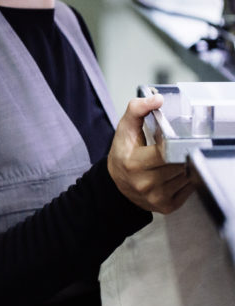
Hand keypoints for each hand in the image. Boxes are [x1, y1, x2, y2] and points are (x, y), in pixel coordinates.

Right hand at [108, 95, 193, 213]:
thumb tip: (156, 99)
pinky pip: (189, 188)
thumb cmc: (122, 155)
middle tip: (170, 151)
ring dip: (183, 165)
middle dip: (179, 154)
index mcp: (133, 163)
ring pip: (186, 175)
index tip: (170, 140)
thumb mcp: (124, 130)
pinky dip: (185, 179)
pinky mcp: (166, 206)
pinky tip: (173, 175)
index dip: (172, 143)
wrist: (116, 185)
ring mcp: (156, 197)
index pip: (166, 151)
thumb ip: (137, 109)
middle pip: (179, 163)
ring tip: (170, 162)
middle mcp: (144, 183)